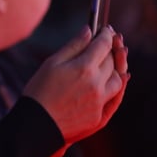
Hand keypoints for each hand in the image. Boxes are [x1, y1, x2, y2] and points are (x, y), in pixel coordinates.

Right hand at [24, 26, 127, 148]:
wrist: (36, 126)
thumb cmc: (39, 91)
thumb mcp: (52, 63)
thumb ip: (73, 46)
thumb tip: (89, 31)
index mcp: (84, 68)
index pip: (103, 45)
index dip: (106, 35)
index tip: (106, 30)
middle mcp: (97, 84)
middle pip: (112, 61)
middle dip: (112, 48)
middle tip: (110, 40)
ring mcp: (100, 102)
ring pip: (118, 80)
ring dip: (117, 68)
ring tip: (112, 60)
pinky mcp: (99, 117)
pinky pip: (115, 99)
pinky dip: (119, 87)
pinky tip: (120, 80)